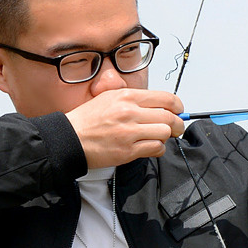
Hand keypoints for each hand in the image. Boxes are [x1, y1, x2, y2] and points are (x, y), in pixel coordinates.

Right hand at [67, 88, 184, 166]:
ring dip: (165, 137)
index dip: (178, 106)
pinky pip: (155, 148)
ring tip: (157, 137)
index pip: (166, 98)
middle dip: (177, 124)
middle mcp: (130, 112)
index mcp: (127, 96)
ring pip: (164, 133)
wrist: (69, 138)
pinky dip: (157, 149)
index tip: (178, 111)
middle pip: (169, 117)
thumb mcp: (108, 97)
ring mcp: (129, 132)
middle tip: (175, 128)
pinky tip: (149, 147)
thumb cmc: (88, 120)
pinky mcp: (127, 150)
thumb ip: (134, 98)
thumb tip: (159, 104)